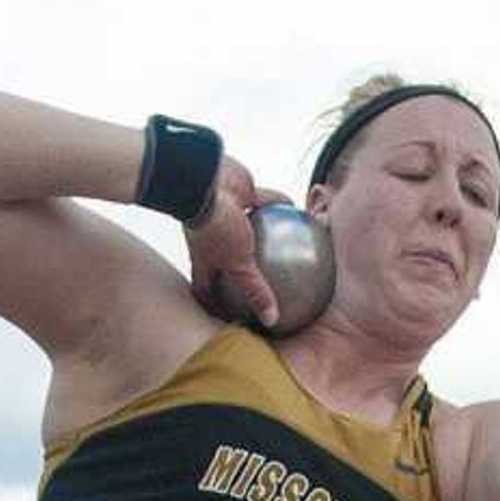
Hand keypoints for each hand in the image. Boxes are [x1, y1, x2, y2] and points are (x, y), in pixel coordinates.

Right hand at [186, 153, 289, 327]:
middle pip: (227, 262)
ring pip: (249, 230)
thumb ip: (254, 291)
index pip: (206, 292)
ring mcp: (225, 216)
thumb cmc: (215, 226)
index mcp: (204, 262)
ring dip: (264, 236)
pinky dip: (276, 205)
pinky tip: (294, 212)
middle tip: (259, 282)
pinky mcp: (239, 194)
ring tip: (282, 248)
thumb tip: (270, 320)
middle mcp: (213, 240)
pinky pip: (263, 202)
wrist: (205, 180)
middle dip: (240, 272)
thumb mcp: (238, 266)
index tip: (227, 318)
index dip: (214, 307)